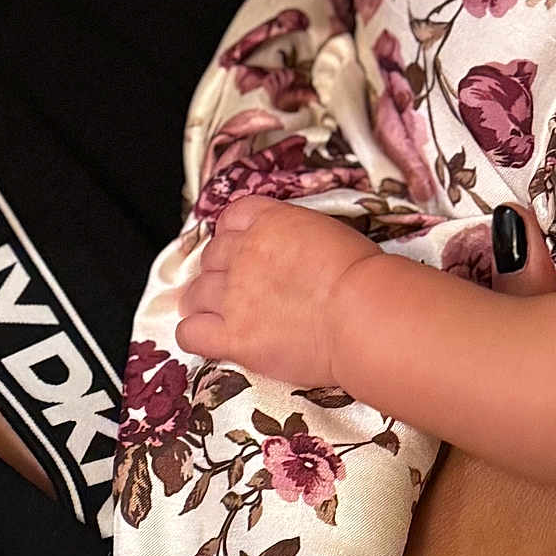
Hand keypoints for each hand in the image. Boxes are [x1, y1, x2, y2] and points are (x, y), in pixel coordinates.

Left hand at [176, 194, 378, 383]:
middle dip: (220, 271)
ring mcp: (234, 296)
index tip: (240, 247)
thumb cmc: (364, 279)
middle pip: (211, 256)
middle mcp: (245, 254)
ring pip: (195, 293)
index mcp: (271, 222)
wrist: (365, 315)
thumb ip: (300, 238)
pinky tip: (209, 338)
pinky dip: (194, 334)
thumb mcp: (333, 235)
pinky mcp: (233, 336)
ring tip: (219, 314)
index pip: (232, 218)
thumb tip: (296, 254)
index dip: (233, 234)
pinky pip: (190, 333)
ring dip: (204, 302)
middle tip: (236, 287)